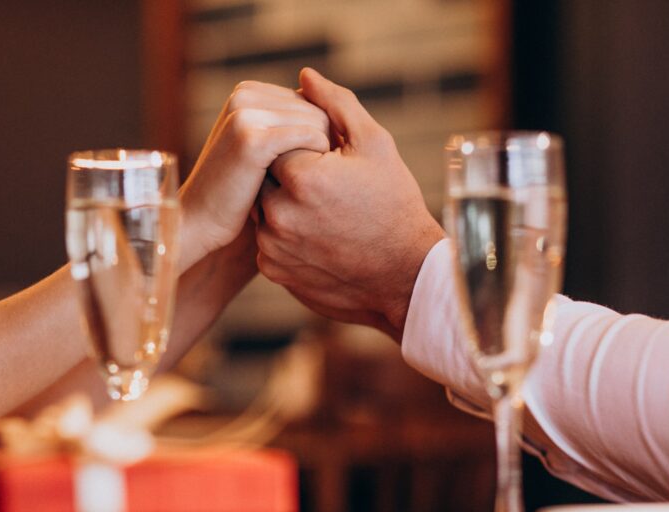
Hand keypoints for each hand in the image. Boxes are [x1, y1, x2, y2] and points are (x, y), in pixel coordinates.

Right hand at [178, 81, 330, 271]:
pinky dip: (316, 165)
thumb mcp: (261, 149)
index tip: (312, 169)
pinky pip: (311, 139)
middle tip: (308, 182)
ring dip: (319, 158)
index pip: (311, 102)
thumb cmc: (237, 194)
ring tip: (299, 186)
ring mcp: (245, 114)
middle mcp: (244, 94)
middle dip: (322, 146)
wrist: (198, 222)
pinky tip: (301, 189)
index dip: (320, 137)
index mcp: (247, 91)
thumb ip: (286, 125)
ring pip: (319, 124)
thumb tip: (331, 111)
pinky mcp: (252, 139)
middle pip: (318, 110)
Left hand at [256, 68, 443, 339]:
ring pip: (263, 209)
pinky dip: (286, 236)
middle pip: (265, 176)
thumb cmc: (395, 205)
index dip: (308, 150)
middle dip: (291, 177)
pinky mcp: (273, 270)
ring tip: (325, 216)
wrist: (405, 277)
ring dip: (285, 206)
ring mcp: (272, 246)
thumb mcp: (375, 145)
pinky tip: (319, 239)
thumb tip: (304, 77)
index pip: (280, 142)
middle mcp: (278, 213)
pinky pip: (267, 240)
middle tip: (328, 192)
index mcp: (300, 176)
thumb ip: (336, 105)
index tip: (332, 165)